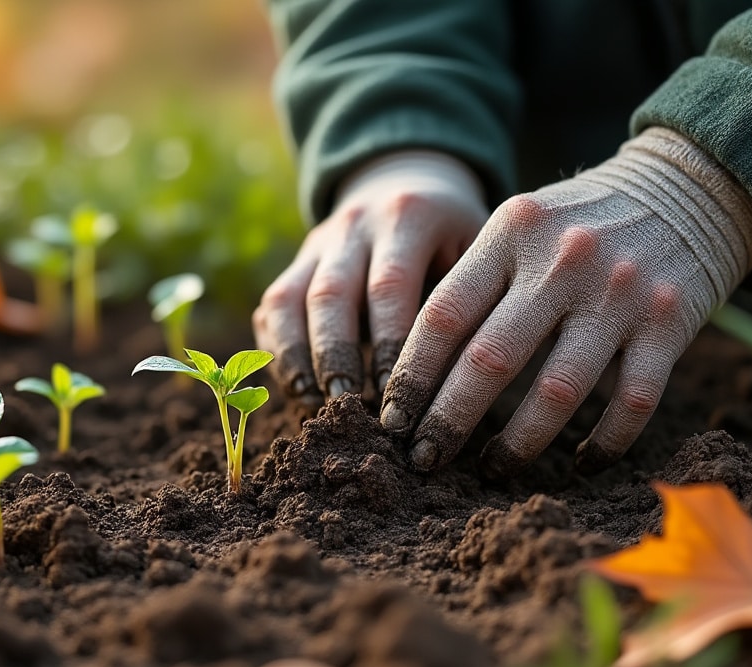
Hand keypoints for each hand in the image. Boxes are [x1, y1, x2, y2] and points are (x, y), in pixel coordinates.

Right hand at [253, 150, 489, 401]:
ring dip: (295, 354)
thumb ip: (468, 295)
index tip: (398, 393)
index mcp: (407, 215)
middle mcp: (354, 223)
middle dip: (335, 352)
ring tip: (311, 401)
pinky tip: (295, 388)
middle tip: (344, 401)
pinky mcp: (297, 263)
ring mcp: (318, 242)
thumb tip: (461, 377)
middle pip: (331, 292)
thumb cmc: (456, 233)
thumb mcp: (477, 245)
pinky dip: (277, 348)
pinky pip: (273, 305)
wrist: (411, 180)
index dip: (390, 342)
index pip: (390, 284)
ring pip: (288, 298)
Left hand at [379, 127, 751, 473]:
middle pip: (488, 359)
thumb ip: (474, 281)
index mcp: (512, 233)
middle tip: (424, 460)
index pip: (444, 315)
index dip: (411, 376)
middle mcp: (563, 261)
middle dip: (448, 421)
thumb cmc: (579, 220)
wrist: (688, 183)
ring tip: (493, 469)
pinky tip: (580, 464)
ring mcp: (619, 294)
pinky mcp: (670, 324)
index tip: (391, 421)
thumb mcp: (520, 224)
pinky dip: (603, 443)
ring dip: (519, 444)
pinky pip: (631, 404)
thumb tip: (413, 373)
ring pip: (556, 392)